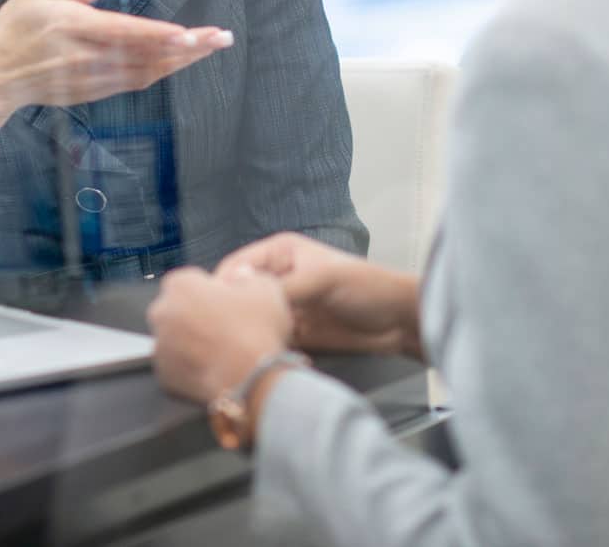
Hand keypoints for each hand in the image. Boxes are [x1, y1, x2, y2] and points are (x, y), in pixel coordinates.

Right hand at [0, 0, 231, 112]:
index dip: (161, 35)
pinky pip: (135, 82)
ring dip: (180, 61)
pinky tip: (178, 61)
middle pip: (148, 55)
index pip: (127, 33)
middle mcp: (89, 58)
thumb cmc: (16, 28)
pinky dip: (160, 71)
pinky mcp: (94, 92)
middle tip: (222, 38)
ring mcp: (93, 79)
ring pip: (147, 72)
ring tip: (209, 47)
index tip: (192, 33)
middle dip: (188, 48)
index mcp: (76, 28)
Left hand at [146, 267, 293, 404]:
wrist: (252, 380)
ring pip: (174, 338)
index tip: (225, 300)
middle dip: (194, 314)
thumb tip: (241, 276)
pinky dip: (190, 367)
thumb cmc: (256, 332)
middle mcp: (162, 313)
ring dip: (191, 341)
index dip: (209, 290)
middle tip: (224, 326)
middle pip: (176, 308)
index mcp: (181, 285)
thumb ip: (248, 276)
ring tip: (221, 350)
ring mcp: (161, 347)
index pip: (189, 280)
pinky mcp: (165, 376)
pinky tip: (214, 367)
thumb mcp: (266, 288)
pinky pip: (176, 366)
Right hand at [218, 233, 420, 357]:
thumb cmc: (366, 286)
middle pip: (239, 295)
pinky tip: (252, 355)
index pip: (236, 266)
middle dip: (229, 311)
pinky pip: (267, 338)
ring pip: (250, 319)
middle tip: (217, 333)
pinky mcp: (293, 334)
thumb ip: (284, 286)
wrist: (397, 322)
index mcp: (280, 253)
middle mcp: (278, 278)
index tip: (210, 308)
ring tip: (231, 347)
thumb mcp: (323, 279)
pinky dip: (259, 346)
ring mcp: (285, 307)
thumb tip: (243, 294)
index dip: (222, 285)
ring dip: (243, 331)